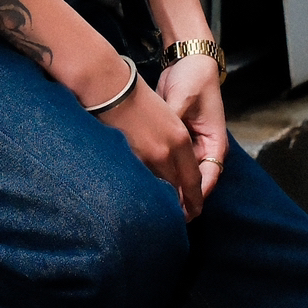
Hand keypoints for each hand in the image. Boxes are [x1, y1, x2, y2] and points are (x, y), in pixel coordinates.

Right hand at [99, 75, 206, 216]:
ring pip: (159, 188)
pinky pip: (140, 181)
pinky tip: (140, 197)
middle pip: (178, 189)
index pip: (193, 178)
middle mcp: (167, 152)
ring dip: (161, 201)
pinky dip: (142, 190)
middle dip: (180, 206)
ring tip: (160, 213)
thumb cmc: (137, 96)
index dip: (195, 198)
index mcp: (180, 139)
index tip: (194, 210)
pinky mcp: (128, 159)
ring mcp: (146, 158)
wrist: (111, 88)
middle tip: (181, 219)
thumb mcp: (166, 115)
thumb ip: (174, 142)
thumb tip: (172, 166)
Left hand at [154, 54, 228, 208]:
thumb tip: (161, 149)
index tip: (179, 211)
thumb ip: (173, 126)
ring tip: (153, 205)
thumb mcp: (182, 102)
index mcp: (215, 143)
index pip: (208, 178)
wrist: (189, 61)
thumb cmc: (192, 80)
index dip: (193, 196)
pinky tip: (148, 182)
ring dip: (171, 188)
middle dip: (180, 199)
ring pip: (182, 175)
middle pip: (195, 182)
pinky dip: (163, 173)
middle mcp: (206, 148)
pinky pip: (173, 163)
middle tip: (162, 216)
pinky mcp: (179, 141)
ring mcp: (193, 146)